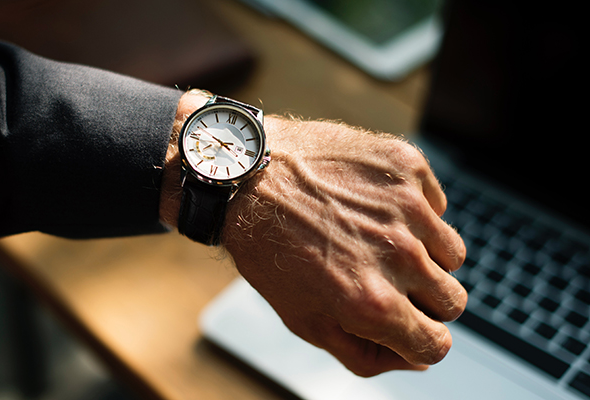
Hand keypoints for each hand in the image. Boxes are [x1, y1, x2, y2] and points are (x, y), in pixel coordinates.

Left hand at [161, 92, 466, 376]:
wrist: (246, 176)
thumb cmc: (268, 250)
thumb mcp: (304, 320)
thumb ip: (364, 354)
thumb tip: (414, 360)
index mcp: (372, 303)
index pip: (436, 345)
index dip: (418, 340)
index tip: (403, 324)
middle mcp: (399, 256)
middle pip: (452, 302)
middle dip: (422, 300)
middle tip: (382, 277)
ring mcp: (407, 207)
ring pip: (452, 254)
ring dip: (423, 254)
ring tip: (376, 240)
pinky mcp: (407, 166)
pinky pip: (437, 205)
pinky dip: (414, 211)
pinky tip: (371, 205)